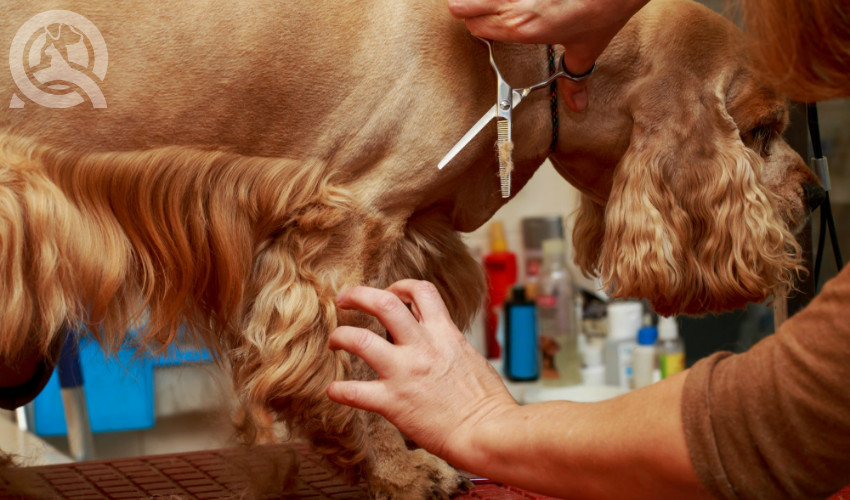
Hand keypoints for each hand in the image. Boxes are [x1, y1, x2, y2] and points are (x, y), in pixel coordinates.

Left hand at [326, 280, 516, 466]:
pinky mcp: (393, 402)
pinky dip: (339, 390)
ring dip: (341, 336)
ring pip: (361, 340)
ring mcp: (405, 373)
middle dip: (359, 296)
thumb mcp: (471, 358)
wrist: (488, 432)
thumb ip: (449, 345)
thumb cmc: (488, 403)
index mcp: (445, 334)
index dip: (401, 286)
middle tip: (345, 299)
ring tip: (335, 340)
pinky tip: (333, 391)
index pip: (421, 292)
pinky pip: (354, 392)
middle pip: (384, 304)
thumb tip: (440, 342)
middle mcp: (422, 347)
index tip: (390, 293)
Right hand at [446, 0, 648, 110]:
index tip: (488, 25)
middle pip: (459, 4)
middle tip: (487, 8)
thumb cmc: (603, 8)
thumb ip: (574, 78)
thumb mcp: (587, 47)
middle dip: (469, 6)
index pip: (474, 26)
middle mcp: (512, 4)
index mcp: (520, 27)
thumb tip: (577, 104)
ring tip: (498, 3)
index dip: (479, 25)